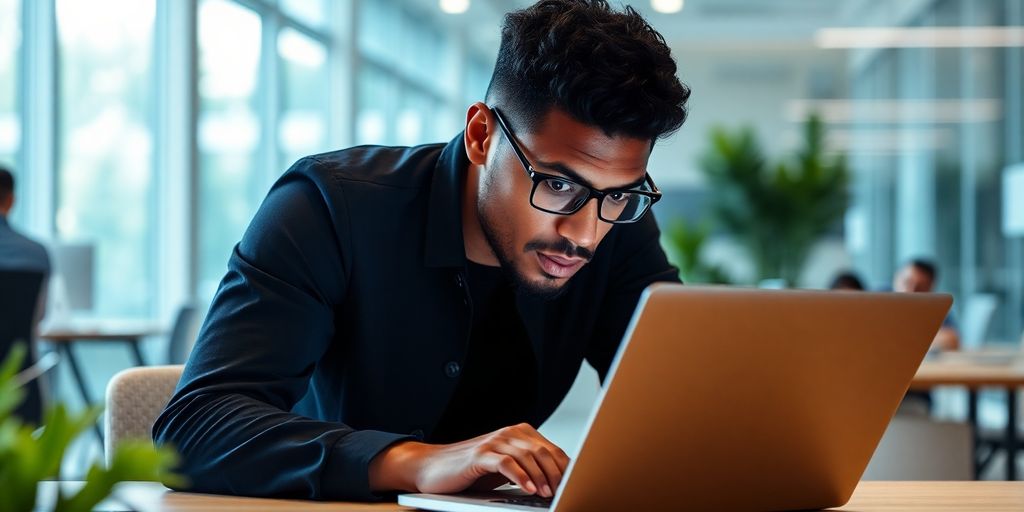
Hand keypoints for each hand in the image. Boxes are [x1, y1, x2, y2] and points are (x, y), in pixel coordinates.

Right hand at [368, 423, 570, 497]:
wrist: (432, 467)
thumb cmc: (471, 471)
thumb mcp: (505, 470)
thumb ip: (529, 470)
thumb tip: (559, 483)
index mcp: (520, 434)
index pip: (552, 450)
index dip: (566, 468)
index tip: (576, 484)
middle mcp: (509, 433)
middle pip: (543, 452)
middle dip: (558, 474)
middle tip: (565, 492)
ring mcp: (494, 442)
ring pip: (528, 457)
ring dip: (542, 478)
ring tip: (549, 494)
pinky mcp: (480, 455)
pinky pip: (506, 464)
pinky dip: (520, 477)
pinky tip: (529, 490)